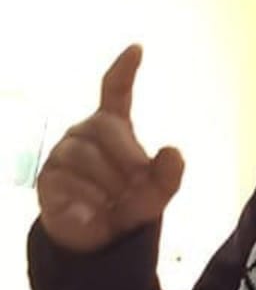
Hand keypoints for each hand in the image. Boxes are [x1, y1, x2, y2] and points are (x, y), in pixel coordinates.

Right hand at [36, 45, 184, 252]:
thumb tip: (173, 151)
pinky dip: (91, 205)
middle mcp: (84, 133)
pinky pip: (74, 186)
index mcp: (113, 128)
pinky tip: (93, 213)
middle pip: (108, 132)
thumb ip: (169, 174)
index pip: (115, 92)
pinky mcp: (47, 178)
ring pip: (90, 161)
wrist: (100, 240)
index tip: (137, 49)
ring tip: (112, 204)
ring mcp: (62, 153)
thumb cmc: (128, 204)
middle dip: (129, 163)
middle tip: (135, 187)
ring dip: (111, 189)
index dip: (124, 71)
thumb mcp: (157, 193)